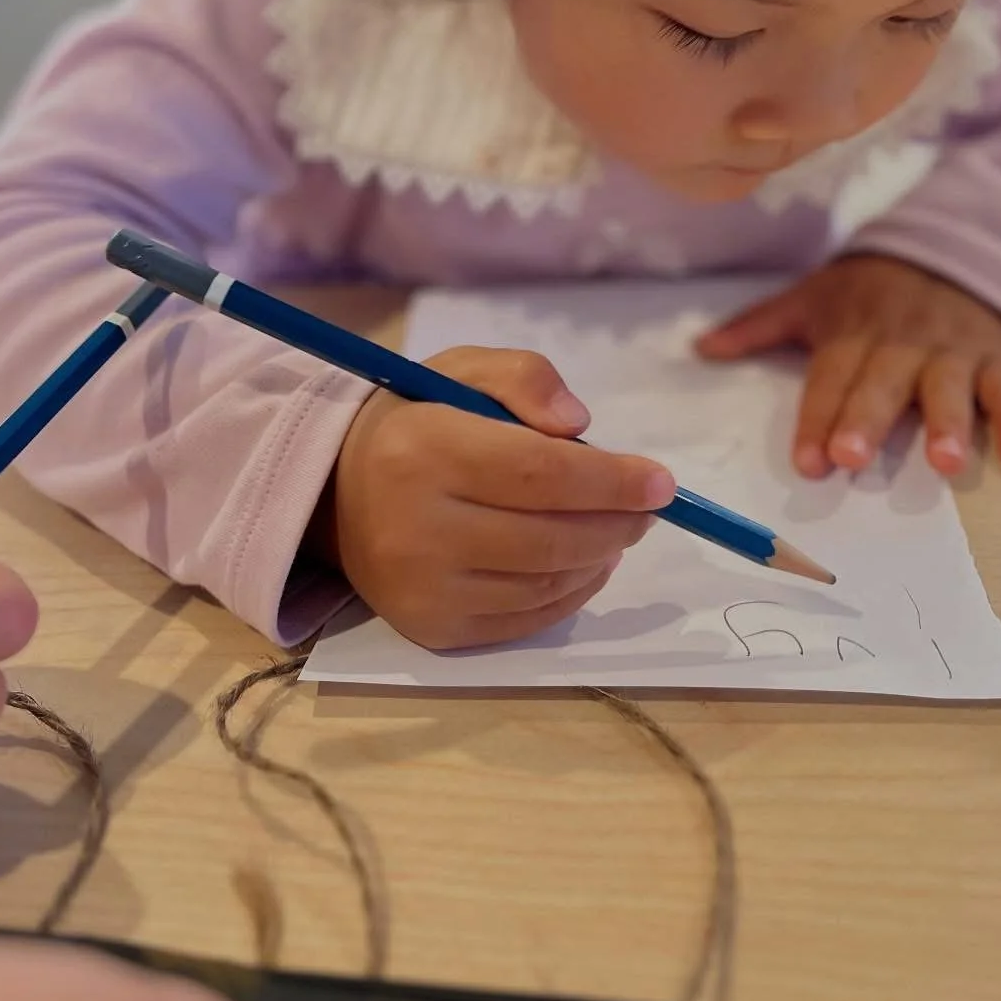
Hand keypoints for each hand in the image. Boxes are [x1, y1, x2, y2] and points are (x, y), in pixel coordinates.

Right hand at [322, 349, 674, 650]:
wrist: (338, 493)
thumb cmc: (417, 421)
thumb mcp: (463, 371)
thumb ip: (525, 378)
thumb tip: (579, 428)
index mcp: (421, 451)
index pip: (537, 473)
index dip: (610, 480)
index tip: (661, 483)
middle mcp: (415, 528)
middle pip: (549, 537)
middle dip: (616, 523)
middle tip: (646, 508)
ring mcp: (423, 589)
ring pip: (545, 582)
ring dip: (599, 557)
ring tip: (614, 529)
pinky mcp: (433, 630)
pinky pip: (527, 620)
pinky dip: (571, 591)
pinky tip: (584, 562)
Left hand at [696, 255, 1000, 479]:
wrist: (953, 245)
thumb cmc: (871, 288)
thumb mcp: (813, 296)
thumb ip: (759, 326)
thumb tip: (699, 349)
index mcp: (853, 331)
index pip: (830, 378)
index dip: (817, 418)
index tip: (807, 461)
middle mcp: (902, 341)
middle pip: (882, 383)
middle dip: (867, 420)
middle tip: (852, 457)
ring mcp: (953, 349)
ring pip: (949, 387)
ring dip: (948, 424)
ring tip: (946, 463)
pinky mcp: (998, 356)